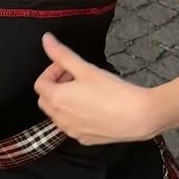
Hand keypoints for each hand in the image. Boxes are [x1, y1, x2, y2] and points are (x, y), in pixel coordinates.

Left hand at [33, 32, 154, 144]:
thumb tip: (46, 39)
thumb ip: (63, 54)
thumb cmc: (113, 92)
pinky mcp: (84, 140)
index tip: (68, 67)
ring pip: (58, 114)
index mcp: (56, 99)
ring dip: (64, 101)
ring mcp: (71, 131)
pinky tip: (94, 107)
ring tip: (86, 91)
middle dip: (56, 85)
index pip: (40, 84)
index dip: (51, 71)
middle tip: (76, 77)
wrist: (139, 117)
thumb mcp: (86, 68)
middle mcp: (59, 119)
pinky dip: (76, 115)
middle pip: (46, 99)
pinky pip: (72, 126)